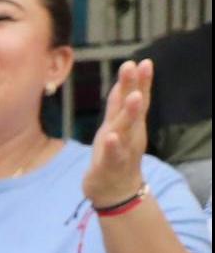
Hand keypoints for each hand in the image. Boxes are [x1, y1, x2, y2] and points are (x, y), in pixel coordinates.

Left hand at [85, 59, 152, 208]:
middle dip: (137, 87)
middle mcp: (130, 134)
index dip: (140, 81)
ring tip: (132, 96)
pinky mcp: (110, 166)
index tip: (142, 60)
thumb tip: (123, 82)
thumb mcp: (115, 127)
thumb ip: (118, 106)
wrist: (117, 191)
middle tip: (139, 66)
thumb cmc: (115, 155)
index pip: (137, 98)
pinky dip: (112, 146)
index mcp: (131, 124)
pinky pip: (112, 155)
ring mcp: (122, 150)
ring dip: (130, 113)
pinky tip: (111, 137)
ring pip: (127, 130)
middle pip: (135, 108)